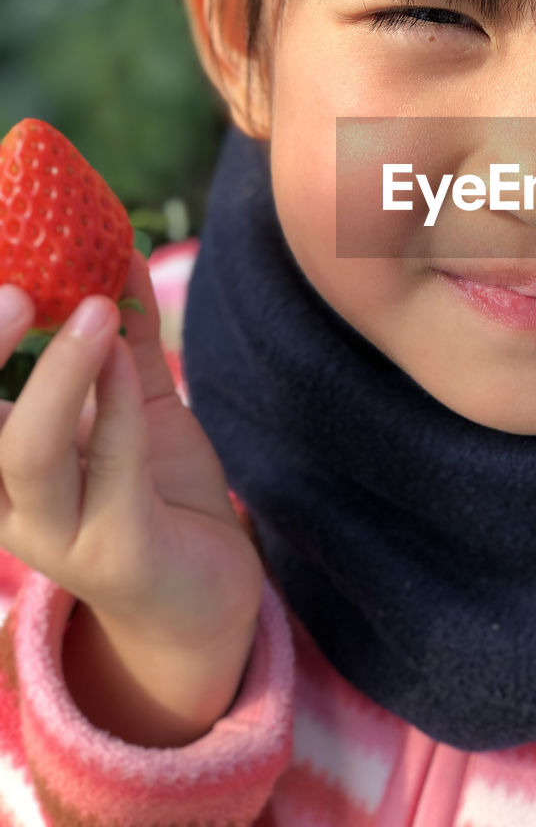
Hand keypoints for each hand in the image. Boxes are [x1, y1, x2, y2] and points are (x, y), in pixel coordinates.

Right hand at [0, 249, 263, 655]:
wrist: (206, 589)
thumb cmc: (156, 491)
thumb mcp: (137, 403)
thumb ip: (126, 338)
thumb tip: (121, 253)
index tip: (0, 276)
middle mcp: (9, 504)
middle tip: (20, 290)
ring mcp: (57, 536)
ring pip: (26, 455)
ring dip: (56, 376)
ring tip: (95, 311)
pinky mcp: (116, 554)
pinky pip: (109, 470)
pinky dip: (114, 404)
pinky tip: (127, 356)